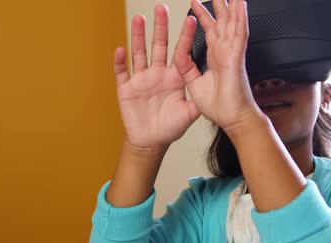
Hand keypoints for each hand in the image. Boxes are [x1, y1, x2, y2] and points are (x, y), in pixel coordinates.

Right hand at [114, 5, 200, 151]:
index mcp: (174, 78)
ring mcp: (141, 79)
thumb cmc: (170, 128)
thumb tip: (210, 88)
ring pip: (139, 53)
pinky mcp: (126, 88)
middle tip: (162, 8)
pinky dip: (120, 61)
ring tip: (139, 19)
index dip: (186, 36)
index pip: (181, 52)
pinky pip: (122, 72)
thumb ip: (198, 100)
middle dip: (161, 27)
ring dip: (138, 36)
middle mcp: (157, 74)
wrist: (151, 142)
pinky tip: (120, 49)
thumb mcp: (189, 114)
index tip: (191, 20)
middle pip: (159, 45)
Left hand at [173, 0, 259, 132]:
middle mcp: (224, 53)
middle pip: (222, 22)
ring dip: (232, 6)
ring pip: (232, 23)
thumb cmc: (219, 107)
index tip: (195, 3)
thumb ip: (187, 68)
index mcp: (215, 58)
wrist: (232, 120)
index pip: (209, 31)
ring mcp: (231, 53)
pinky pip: (239, 34)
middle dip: (218, 4)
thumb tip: (178, 55)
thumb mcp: (194, 84)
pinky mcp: (236, 58)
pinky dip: (240, 18)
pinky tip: (240, 5)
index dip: (202, 16)